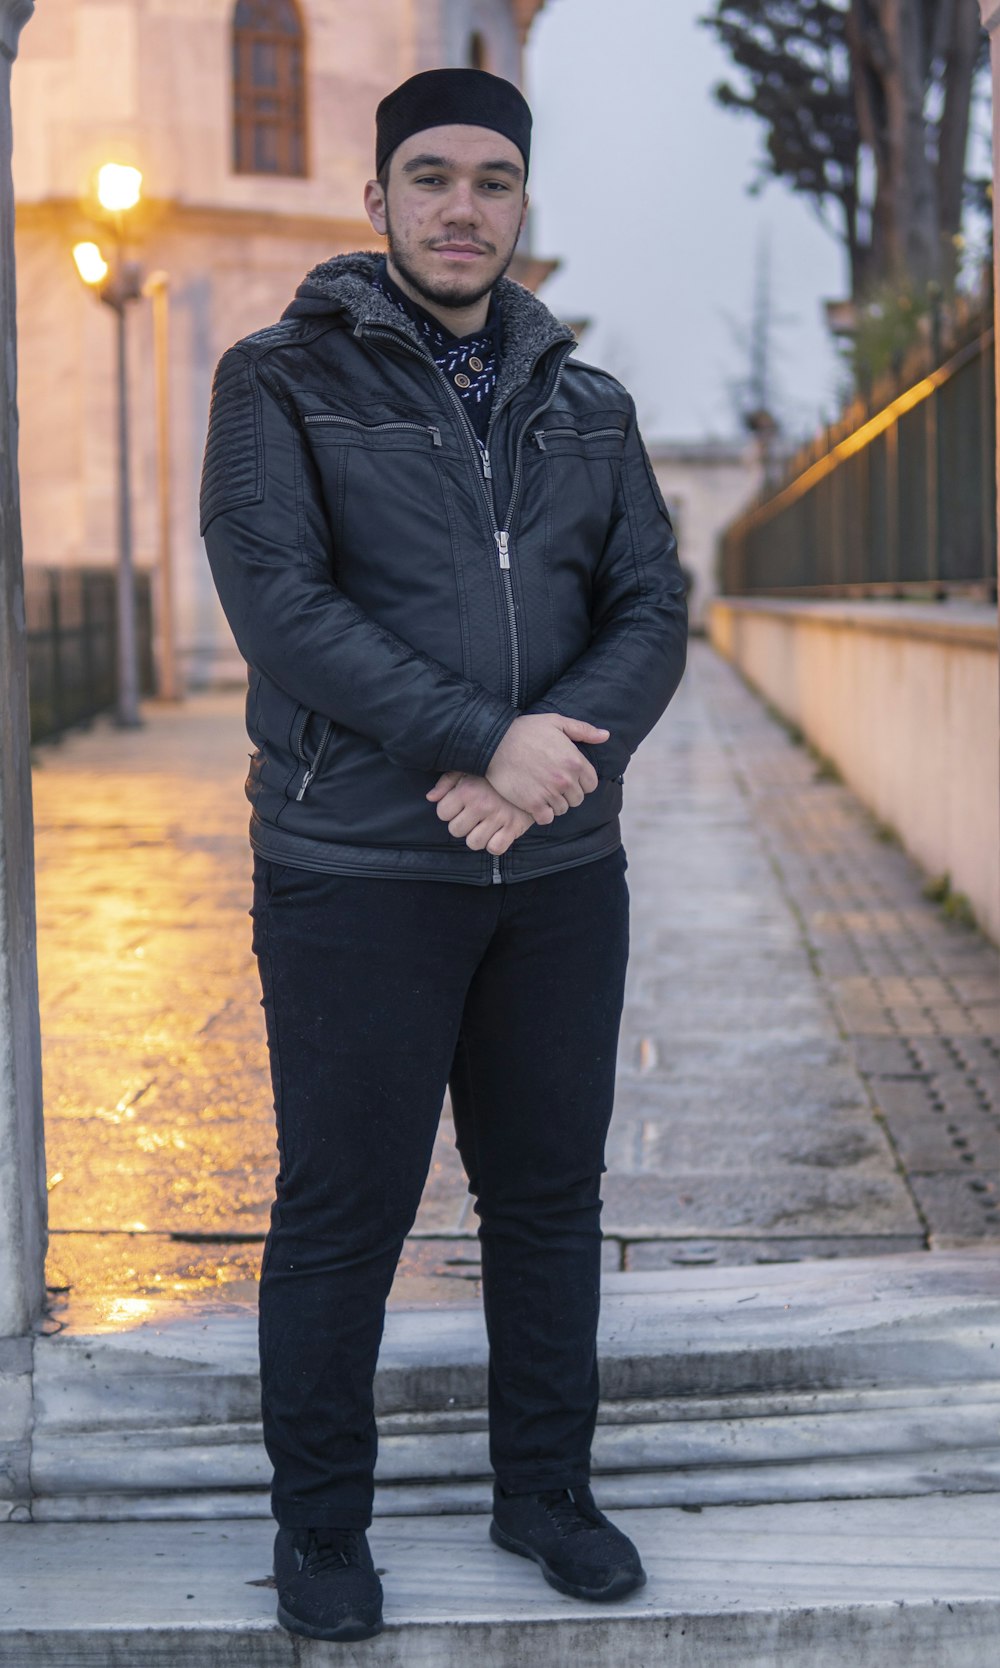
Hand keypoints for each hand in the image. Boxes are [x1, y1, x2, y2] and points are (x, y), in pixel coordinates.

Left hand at [427, 772, 533, 854]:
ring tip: (484, 825)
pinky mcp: (514, 827)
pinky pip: (495, 849)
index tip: (460, 805)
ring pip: (473, 843)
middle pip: (455, 830)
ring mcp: (498, 817)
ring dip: (477, 837)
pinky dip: (494, 844)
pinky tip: (496, 833)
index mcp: (466, 789)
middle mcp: (481, 804)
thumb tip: (431, 798)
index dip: (449, 810)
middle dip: (462, 824)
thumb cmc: (494, 774)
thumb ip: (446, 782)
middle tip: (473, 816)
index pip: (442, 812)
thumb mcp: (467, 770)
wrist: (531, 773)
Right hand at [485, 713, 608, 822]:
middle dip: (568, 794)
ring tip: (542, 791)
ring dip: (554, 803)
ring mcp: (549, 793)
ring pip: (562, 809)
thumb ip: (583, 730)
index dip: (580, 782)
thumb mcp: (556, 722)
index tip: (567, 777)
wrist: (494, 742)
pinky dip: (541, 813)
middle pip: (577, 799)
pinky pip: (546, 818)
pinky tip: (534, 802)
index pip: (591, 784)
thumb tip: (605, 736)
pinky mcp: (532, 804)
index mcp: (575, 761)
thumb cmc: (525, 730)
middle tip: (552, 784)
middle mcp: (565, 780)